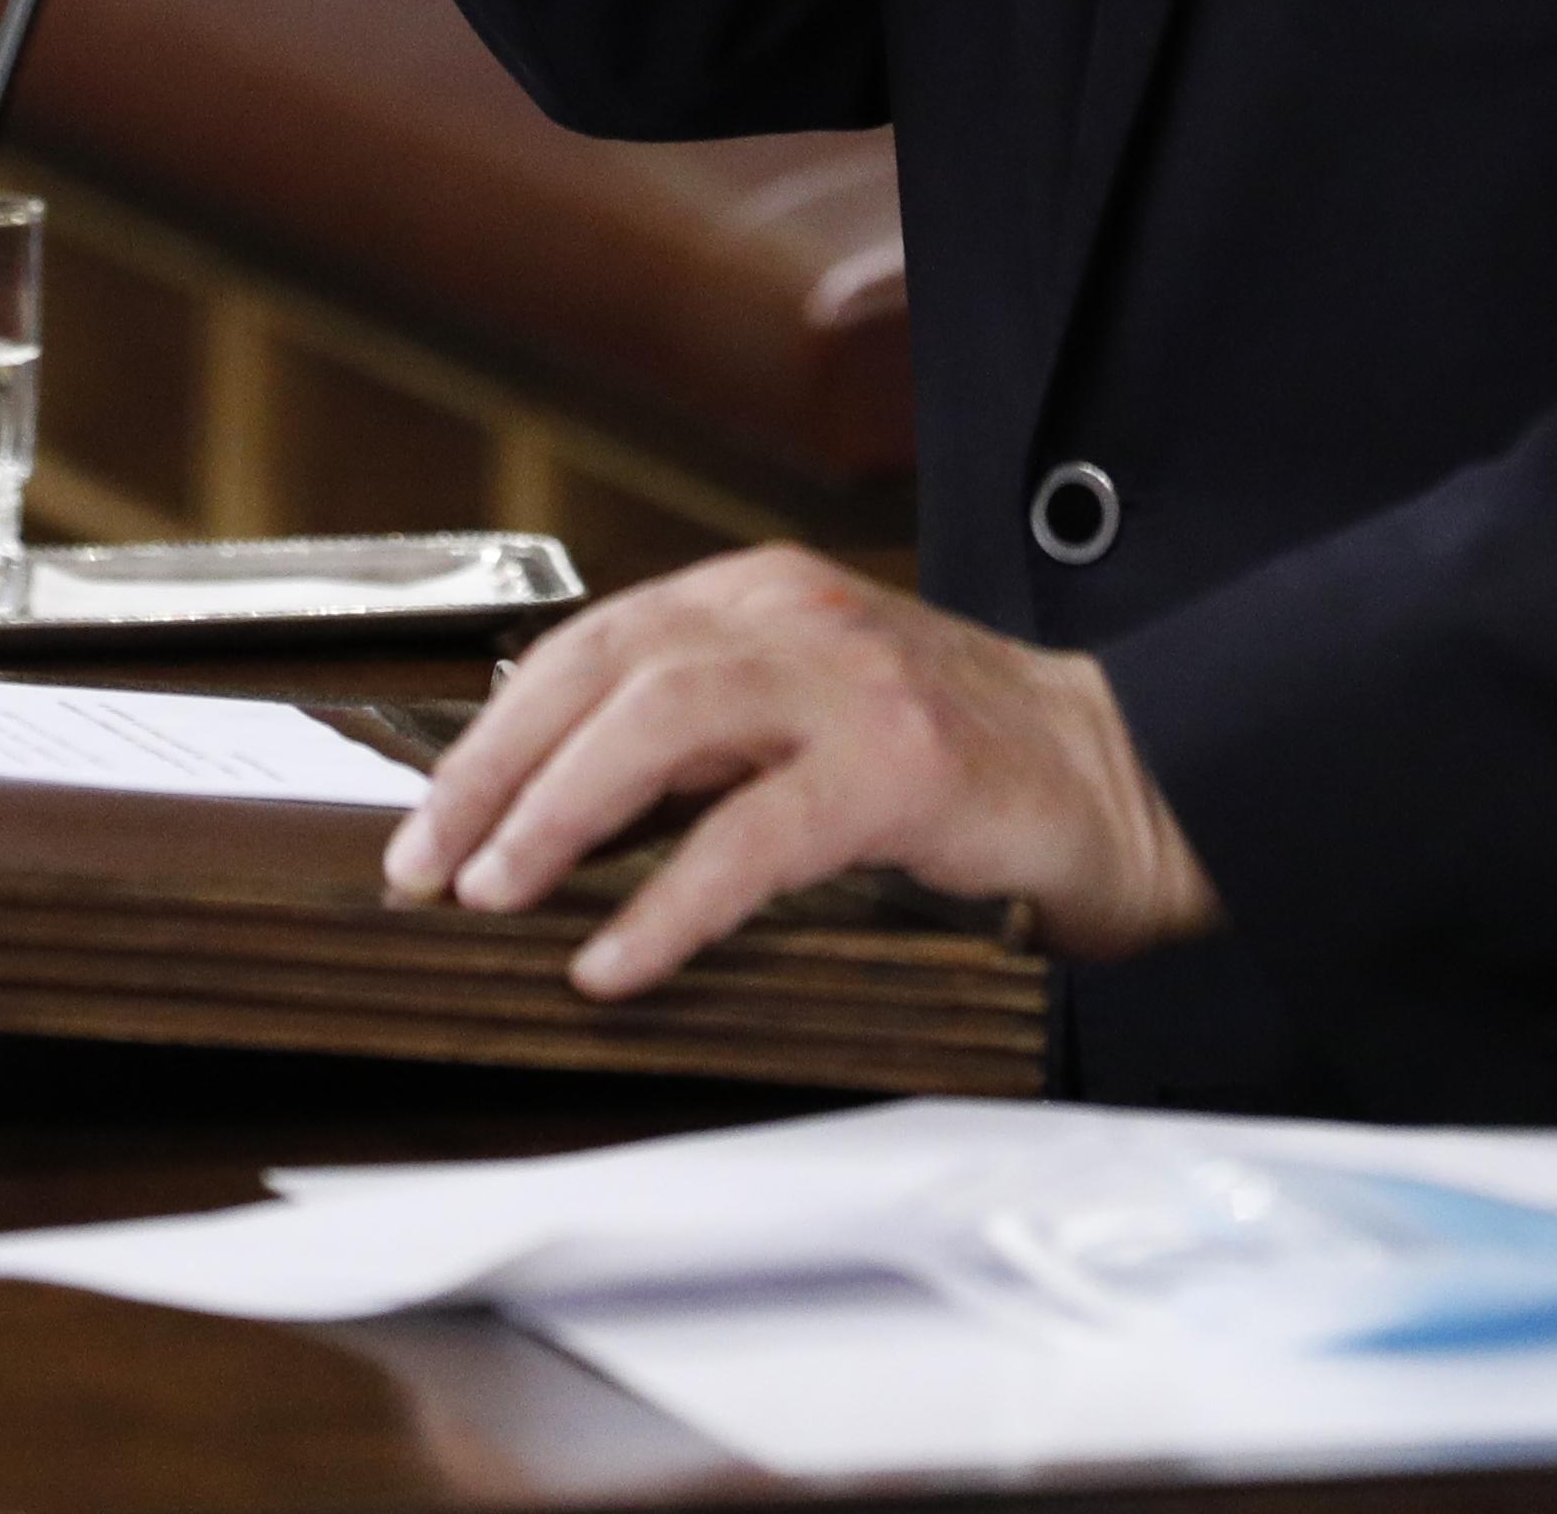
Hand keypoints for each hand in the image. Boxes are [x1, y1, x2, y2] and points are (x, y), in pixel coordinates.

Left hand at [382, 545, 1221, 999]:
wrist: (1130, 782)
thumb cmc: (965, 768)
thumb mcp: (811, 718)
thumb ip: (704, 739)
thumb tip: (546, 819)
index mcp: (762, 598)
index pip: (591, 644)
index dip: (494, 731)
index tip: (426, 820)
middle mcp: (796, 617)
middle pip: (604, 668)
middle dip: (496, 769)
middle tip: (427, 866)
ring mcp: (853, 682)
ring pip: (664, 720)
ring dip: (559, 810)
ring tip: (495, 893)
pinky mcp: (903, 766)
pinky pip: (755, 832)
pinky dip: (670, 901)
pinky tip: (617, 959)